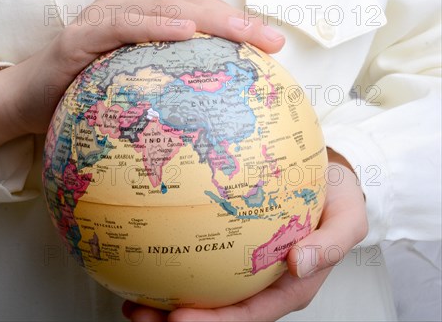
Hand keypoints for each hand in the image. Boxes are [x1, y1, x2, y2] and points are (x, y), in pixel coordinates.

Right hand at [0, 0, 284, 152]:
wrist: (29, 101)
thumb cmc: (86, 96)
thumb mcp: (137, 91)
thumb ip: (170, 89)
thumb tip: (217, 115)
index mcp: (149, 17)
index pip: (202, 17)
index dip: (239, 28)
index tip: (275, 47)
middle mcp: (131, 7)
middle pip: (193, 8)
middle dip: (236, 22)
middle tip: (272, 42)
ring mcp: (106, 16)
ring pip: (165, 8)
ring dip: (208, 18)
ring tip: (244, 33)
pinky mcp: (82, 33)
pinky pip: (123, 25)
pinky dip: (154, 26)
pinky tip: (185, 33)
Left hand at [123, 150, 367, 321]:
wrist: (329, 174)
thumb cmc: (339, 198)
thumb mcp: (350, 216)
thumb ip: (332, 242)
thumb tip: (301, 263)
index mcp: (290, 287)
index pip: (249, 315)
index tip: (178, 318)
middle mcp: (262, 284)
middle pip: (218, 312)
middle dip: (177, 319)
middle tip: (139, 314)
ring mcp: (244, 267)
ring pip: (203, 291)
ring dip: (166, 300)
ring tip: (131, 299)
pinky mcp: (231, 245)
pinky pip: (201, 258)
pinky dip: (173, 261)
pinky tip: (145, 256)